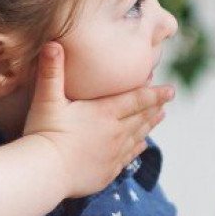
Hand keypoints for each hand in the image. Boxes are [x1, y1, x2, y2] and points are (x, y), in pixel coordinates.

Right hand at [22, 42, 172, 197]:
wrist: (44, 173)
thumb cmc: (44, 133)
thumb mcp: (46, 99)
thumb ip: (52, 71)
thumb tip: (52, 43)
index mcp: (105, 113)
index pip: (137, 100)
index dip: (155, 94)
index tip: (171, 90)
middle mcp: (115, 132)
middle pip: (141, 117)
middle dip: (155, 107)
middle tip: (167, 100)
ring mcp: (113, 154)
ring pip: (138, 136)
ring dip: (150, 125)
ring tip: (160, 116)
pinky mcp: (107, 172)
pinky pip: (128, 158)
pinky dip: (138, 148)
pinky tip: (141, 145)